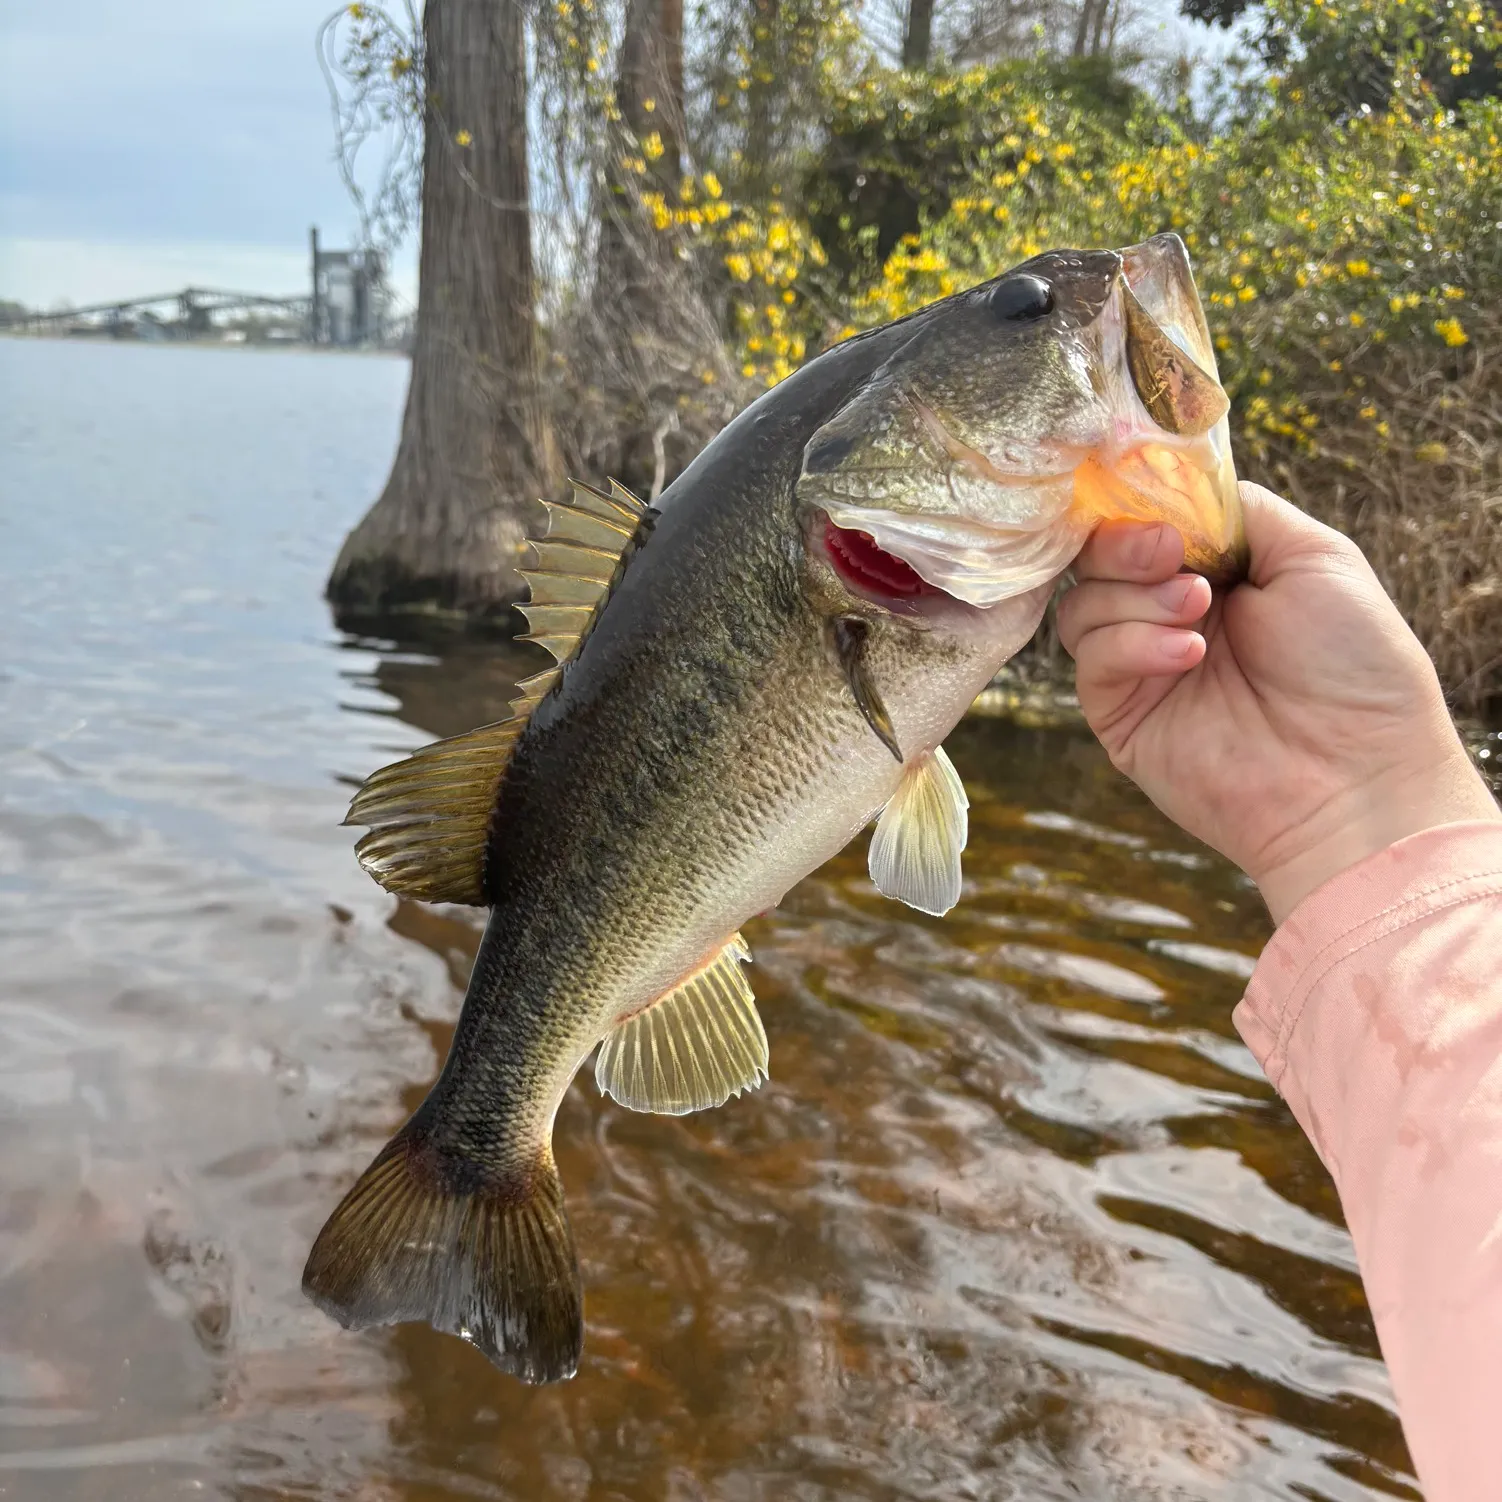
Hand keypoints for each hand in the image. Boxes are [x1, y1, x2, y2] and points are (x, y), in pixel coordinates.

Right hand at [1057, 482, 1498, 922]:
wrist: (1355, 777)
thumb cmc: (1356, 668)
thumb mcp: (1316, 556)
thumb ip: (1242, 511)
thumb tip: (1176, 492)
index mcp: (1218, 575)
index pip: (1145, 523)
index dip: (1140, 508)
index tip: (1165, 514)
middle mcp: (1171, 616)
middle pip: (1097, 558)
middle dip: (1124, 546)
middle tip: (1171, 556)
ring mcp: (1143, 668)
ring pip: (1082, 605)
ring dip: (1134, 596)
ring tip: (1199, 612)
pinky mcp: (1122, 717)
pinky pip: (1091, 661)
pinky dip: (1131, 645)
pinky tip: (1187, 655)